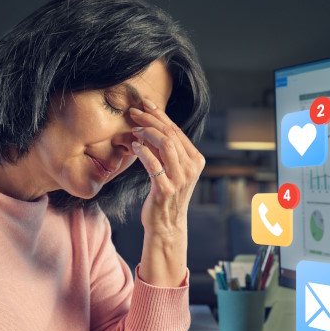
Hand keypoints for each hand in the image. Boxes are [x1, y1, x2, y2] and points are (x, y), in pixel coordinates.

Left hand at [129, 100, 204, 243]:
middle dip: (150, 119)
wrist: (166, 226)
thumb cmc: (165, 195)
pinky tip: (134, 146)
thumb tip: (149, 126)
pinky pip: (154, 165)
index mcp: (196, 160)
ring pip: (166, 145)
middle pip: (171, 134)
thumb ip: (165, 150)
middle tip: (133, 112)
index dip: (160, 115)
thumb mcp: (170, 169)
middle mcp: (191, 168)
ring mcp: (180, 179)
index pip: (177, 130)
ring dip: (147, 133)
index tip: (144, 104)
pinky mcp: (166, 190)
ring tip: (133, 129)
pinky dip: (143, 152)